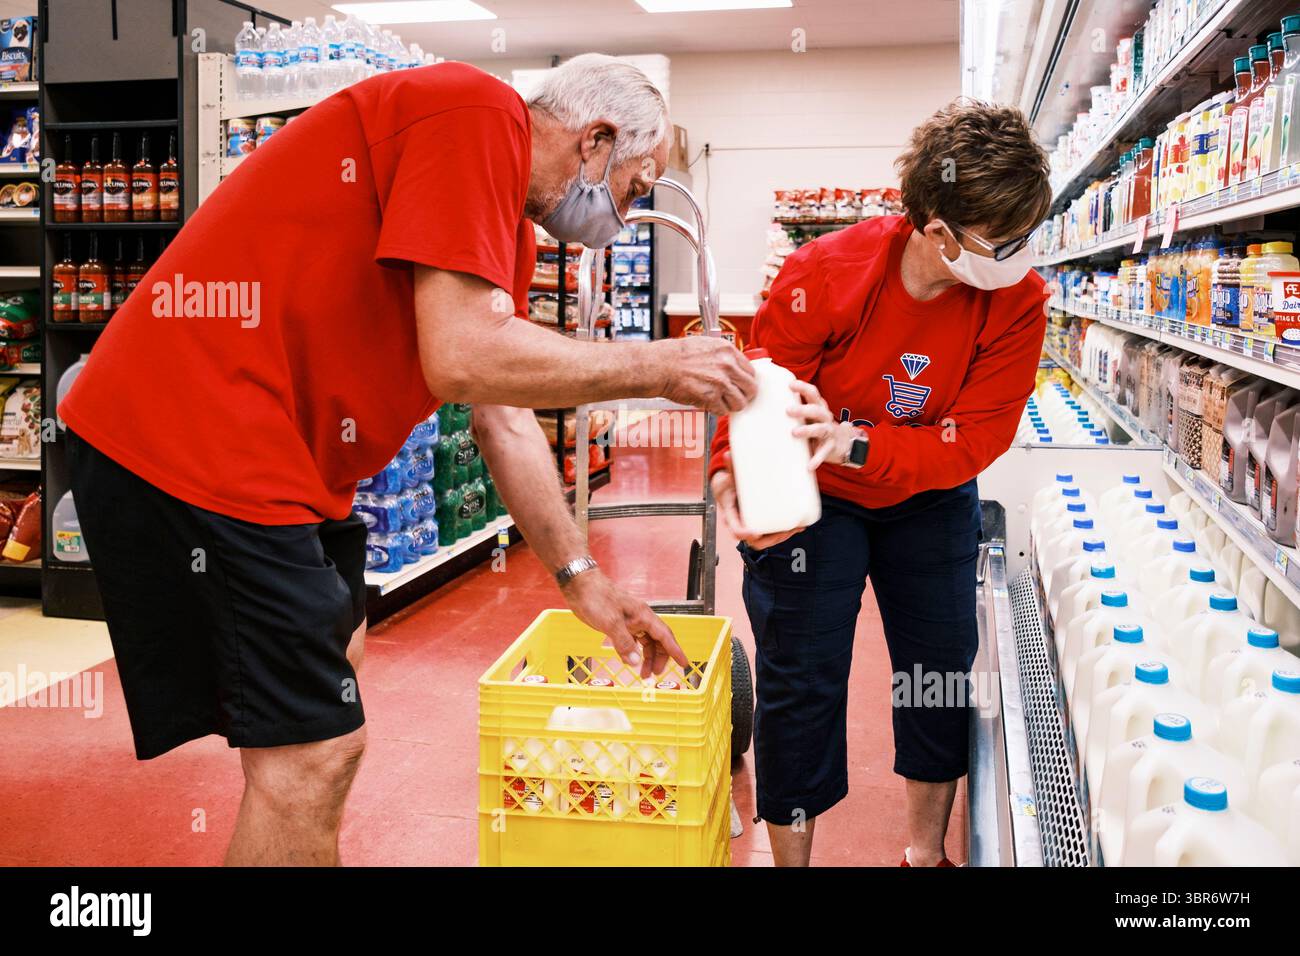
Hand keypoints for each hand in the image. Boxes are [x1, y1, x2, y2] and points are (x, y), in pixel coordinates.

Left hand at [560, 569, 689, 677]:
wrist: (580, 585)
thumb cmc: (596, 597)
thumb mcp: (611, 622)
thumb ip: (624, 643)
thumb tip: (635, 662)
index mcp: (643, 616)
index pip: (665, 636)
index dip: (675, 651)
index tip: (684, 664)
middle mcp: (639, 619)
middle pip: (657, 642)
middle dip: (659, 659)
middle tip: (654, 675)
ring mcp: (629, 621)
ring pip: (645, 643)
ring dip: (646, 658)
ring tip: (643, 674)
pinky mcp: (618, 624)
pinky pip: (631, 641)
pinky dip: (632, 652)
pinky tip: (628, 661)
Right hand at [655, 336, 756, 414]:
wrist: (660, 366)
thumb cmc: (676, 355)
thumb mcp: (705, 345)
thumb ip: (723, 357)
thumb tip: (734, 368)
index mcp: (727, 351)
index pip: (751, 371)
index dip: (746, 380)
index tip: (742, 385)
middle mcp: (727, 365)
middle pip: (751, 388)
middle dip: (744, 395)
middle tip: (736, 397)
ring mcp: (720, 382)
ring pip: (739, 402)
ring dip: (731, 405)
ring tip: (721, 402)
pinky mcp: (711, 397)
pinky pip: (723, 411)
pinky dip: (717, 410)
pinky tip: (709, 404)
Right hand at [710, 459, 804, 549]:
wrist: (728, 490)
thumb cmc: (729, 484)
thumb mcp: (729, 477)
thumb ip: (731, 467)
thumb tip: (728, 454)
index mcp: (732, 515)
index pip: (737, 531)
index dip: (746, 534)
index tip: (756, 533)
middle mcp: (741, 525)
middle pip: (755, 542)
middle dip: (772, 539)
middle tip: (786, 530)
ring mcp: (752, 527)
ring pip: (766, 541)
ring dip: (782, 537)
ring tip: (797, 528)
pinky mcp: (761, 526)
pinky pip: (771, 536)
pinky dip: (785, 533)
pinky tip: (797, 527)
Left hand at [787, 379, 858, 469]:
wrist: (841, 442)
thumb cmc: (816, 425)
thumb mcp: (808, 415)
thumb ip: (794, 409)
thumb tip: (766, 400)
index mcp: (818, 407)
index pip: (813, 393)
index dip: (803, 388)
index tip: (790, 385)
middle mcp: (824, 417)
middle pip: (816, 410)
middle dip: (803, 409)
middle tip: (788, 410)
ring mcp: (828, 432)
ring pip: (820, 429)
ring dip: (808, 430)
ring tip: (795, 433)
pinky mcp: (830, 447)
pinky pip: (823, 453)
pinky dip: (816, 459)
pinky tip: (809, 465)